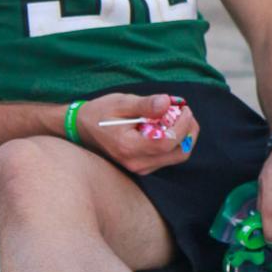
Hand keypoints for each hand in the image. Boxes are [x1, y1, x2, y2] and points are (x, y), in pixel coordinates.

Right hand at [76, 92, 199, 174]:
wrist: (82, 129)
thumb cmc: (101, 113)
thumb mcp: (121, 102)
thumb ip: (145, 104)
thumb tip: (167, 103)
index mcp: (129, 147)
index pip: (167, 142)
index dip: (182, 124)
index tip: (184, 107)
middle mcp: (136, 163)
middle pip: (179, 153)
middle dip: (189, 131)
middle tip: (185, 111)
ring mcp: (140, 168)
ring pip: (177, 157)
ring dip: (184, 136)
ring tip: (177, 116)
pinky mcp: (144, 167)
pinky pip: (168, 157)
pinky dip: (175, 141)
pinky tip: (167, 126)